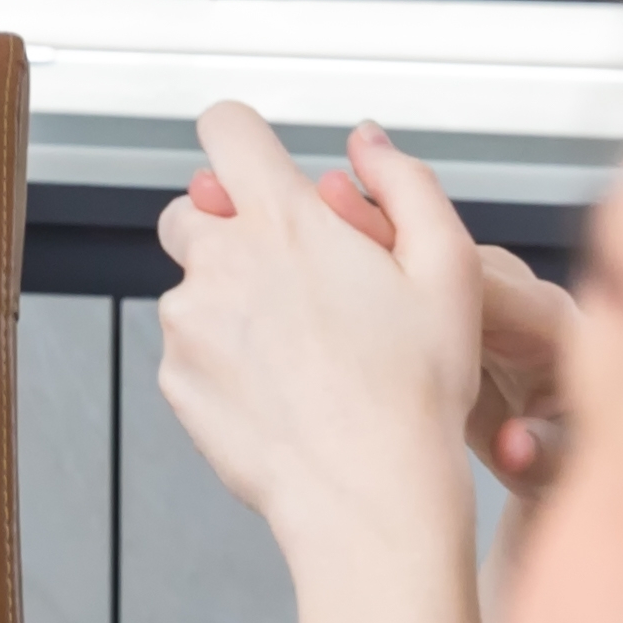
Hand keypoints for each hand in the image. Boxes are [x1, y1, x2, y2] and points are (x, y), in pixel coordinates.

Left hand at [177, 123, 580, 482]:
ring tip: (304, 349)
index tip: (254, 162)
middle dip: (231, 229)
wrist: (368, 493)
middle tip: (293, 279)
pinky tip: (282, 388)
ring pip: (194, 284)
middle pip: (192, 207)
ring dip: (232, 300)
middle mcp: (221, 262)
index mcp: (286, 224)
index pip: (225, 130)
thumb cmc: (415, 392)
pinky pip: (190, 347)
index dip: (242, 138)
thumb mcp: (449, 270)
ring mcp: (189, 319)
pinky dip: (224, 357)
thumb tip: (368, 143)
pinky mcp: (174, 373)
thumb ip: (407, 185)